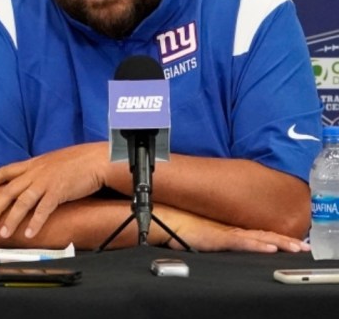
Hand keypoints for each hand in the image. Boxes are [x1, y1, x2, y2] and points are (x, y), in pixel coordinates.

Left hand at [0, 142, 108, 238]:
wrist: (96, 159)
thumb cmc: (77, 160)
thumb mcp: (51, 162)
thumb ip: (37, 171)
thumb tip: (29, 180)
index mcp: (32, 164)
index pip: (4, 170)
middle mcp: (35, 173)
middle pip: (9, 190)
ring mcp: (45, 182)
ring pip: (22, 202)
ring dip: (12, 219)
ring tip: (3, 232)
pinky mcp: (58, 192)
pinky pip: (43, 210)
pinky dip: (35, 223)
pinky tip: (29, 234)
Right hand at [158, 209, 310, 252]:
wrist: (165, 220)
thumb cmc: (180, 225)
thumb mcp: (204, 234)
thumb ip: (217, 236)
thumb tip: (225, 237)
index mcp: (230, 230)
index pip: (259, 234)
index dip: (277, 238)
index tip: (294, 242)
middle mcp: (231, 230)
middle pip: (264, 235)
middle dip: (285, 241)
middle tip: (303, 247)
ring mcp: (225, 233)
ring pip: (258, 238)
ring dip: (278, 243)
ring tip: (294, 248)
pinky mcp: (217, 238)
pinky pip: (241, 243)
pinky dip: (256, 245)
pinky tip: (269, 248)